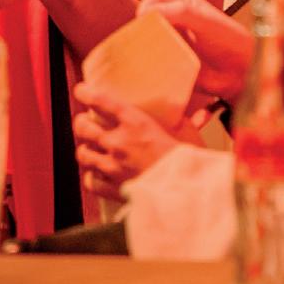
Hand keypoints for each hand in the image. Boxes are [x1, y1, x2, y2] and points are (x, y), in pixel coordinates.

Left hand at [74, 82, 201, 201]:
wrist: (184, 193)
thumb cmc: (187, 161)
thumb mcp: (187, 133)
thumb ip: (187, 121)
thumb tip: (202, 113)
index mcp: (135, 123)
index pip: (100, 100)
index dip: (85, 92)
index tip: (82, 90)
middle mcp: (119, 142)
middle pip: (82, 126)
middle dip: (81, 122)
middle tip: (85, 121)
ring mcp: (112, 166)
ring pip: (82, 153)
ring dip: (85, 148)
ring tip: (91, 147)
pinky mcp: (112, 188)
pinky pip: (90, 180)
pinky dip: (92, 175)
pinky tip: (99, 172)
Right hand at [137, 0, 252, 104]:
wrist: (242, 72)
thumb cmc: (228, 40)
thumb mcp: (204, 19)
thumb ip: (179, 11)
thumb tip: (147, 13)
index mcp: (182, 5)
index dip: (146, 7)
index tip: (143, 19)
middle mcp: (176, 23)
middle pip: (147, 20)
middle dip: (140, 28)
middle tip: (141, 40)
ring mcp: (173, 44)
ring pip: (148, 41)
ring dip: (143, 47)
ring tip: (144, 54)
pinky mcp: (172, 64)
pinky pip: (154, 62)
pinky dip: (149, 64)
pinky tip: (151, 67)